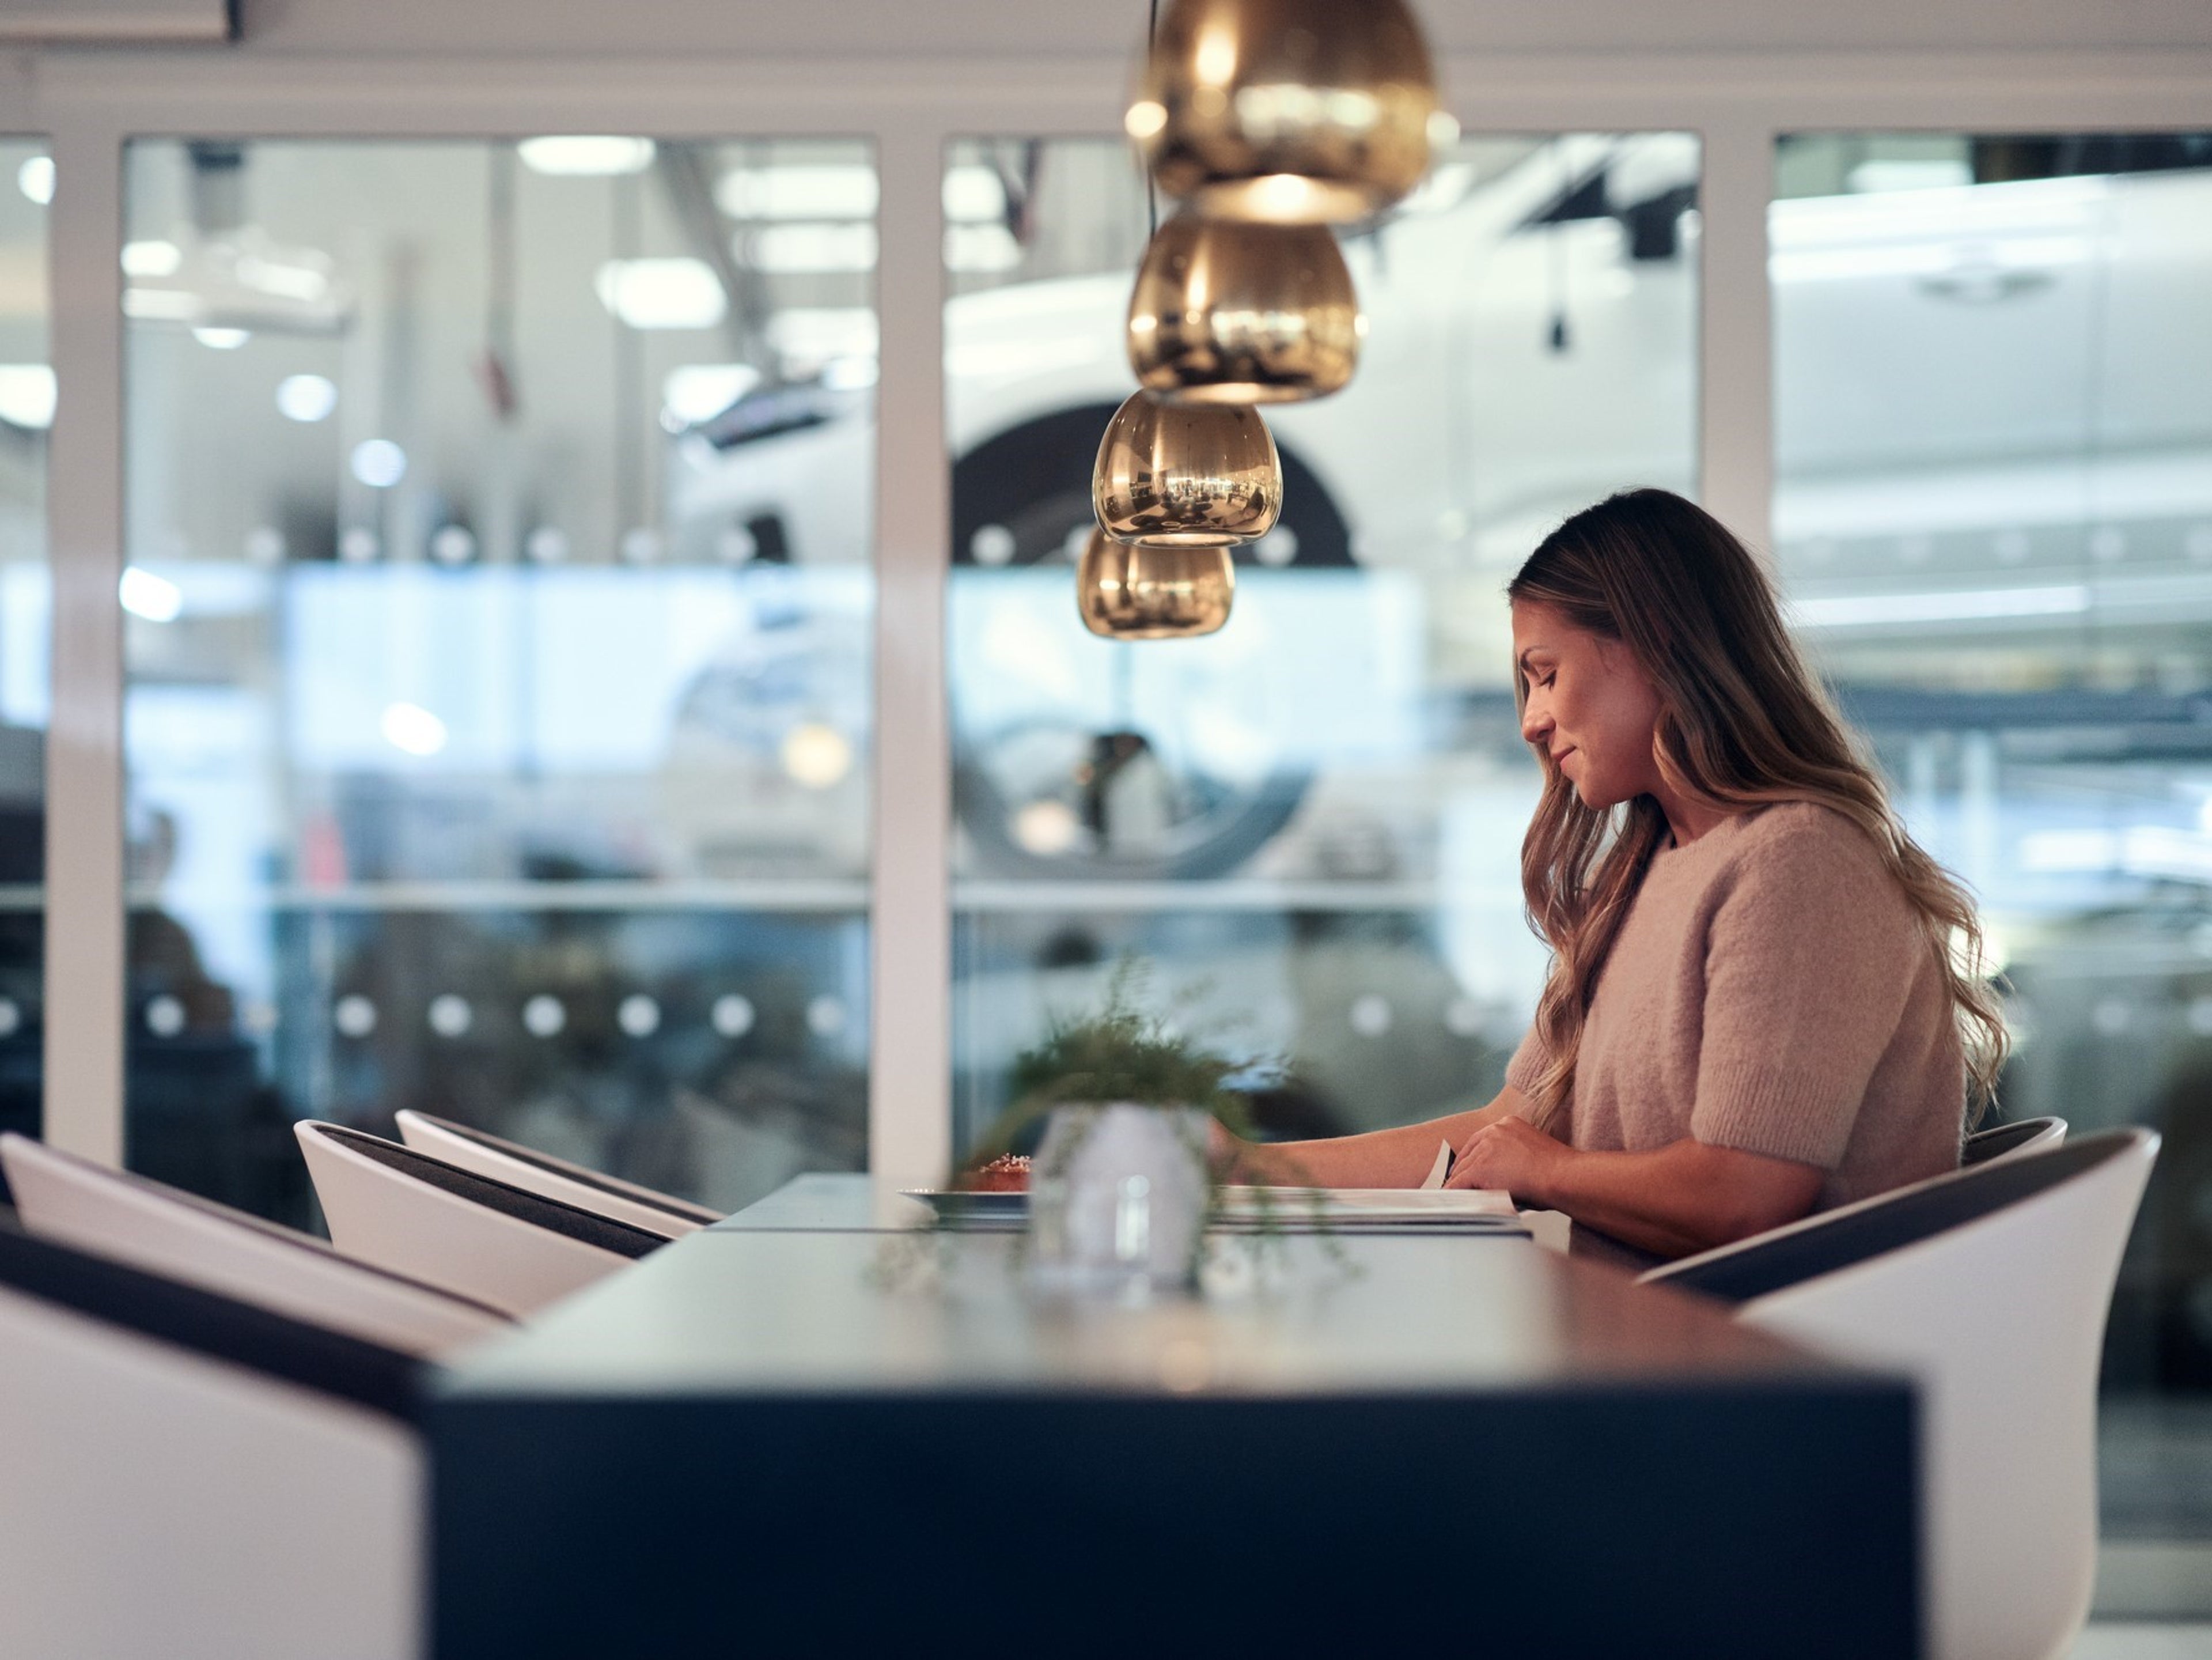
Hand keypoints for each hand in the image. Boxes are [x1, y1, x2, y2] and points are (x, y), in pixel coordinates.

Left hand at [1445, 1116, 1573, 1204]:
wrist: (1563, 1176)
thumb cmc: (1558, 1171)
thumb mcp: (1533, 1153)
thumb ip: (1514, 1156)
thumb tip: (1504, 1172)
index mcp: (1509, 1124)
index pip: (1481, 1139)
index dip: (1473, 1155)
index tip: (1468, 1164)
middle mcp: (1495, 1131)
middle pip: (1469, 1152)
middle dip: (1463, 1168)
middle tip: (1458, 1180)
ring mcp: (1486, 1148)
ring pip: (1464, 1168)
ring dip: (1459, 1182)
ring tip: (1456, 1192)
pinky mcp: (1480, 1168)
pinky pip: (1460, 1182)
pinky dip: (1455, 1191)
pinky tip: (1453, 1197)